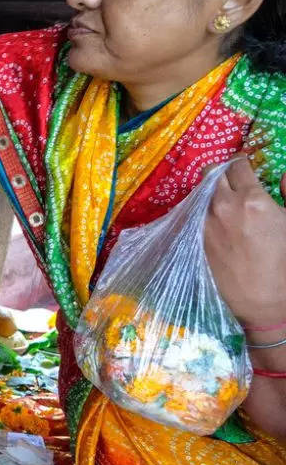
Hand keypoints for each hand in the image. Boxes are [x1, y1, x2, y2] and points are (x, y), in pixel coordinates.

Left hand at [204, 155, 285, 332]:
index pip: (238, 165)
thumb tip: (284, 174)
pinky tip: (208, 221)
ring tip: (218, 202)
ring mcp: (202, 223)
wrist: (263, 300)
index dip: (241, 164)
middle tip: (229, 182)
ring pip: (196, 193)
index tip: (243, 168)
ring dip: (207, 192)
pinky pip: (189, 216)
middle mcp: (222, 207)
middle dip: (220, 173)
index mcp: (252, 199)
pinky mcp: (191, 240)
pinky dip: (198, 212)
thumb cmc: (284, 262)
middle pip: (210, 173)